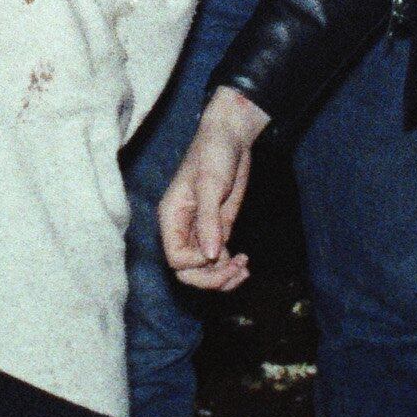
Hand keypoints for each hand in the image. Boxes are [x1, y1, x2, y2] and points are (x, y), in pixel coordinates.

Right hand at [160, 88, 271, 290]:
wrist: (231, 138)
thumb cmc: (214, 153)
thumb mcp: (211, 184)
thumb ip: (209, 220)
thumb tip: (212, 255)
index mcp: (171, 218)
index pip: (176, 259)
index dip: (197, 264)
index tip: (220, 249)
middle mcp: (182, 229)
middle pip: (188, 272)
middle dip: (211, 278)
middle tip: (238, 269)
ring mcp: (200, 231)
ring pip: (203, 270)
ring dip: (223, 278)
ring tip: (244, 269)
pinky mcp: (217, 230)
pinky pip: (217, 260)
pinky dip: (230, 268)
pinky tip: (244, 263)